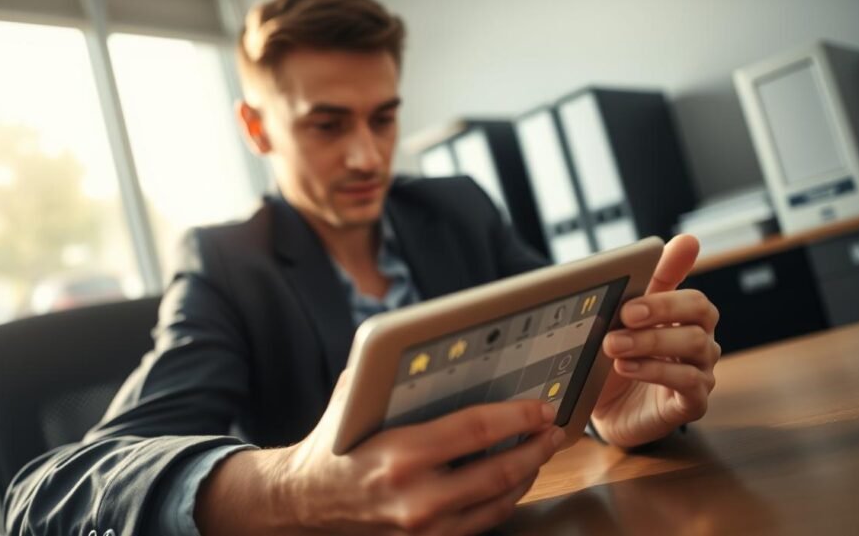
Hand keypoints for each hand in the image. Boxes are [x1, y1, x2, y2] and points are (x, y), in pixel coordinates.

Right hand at [196, 373, 565, 534]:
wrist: (304, 504)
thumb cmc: (332, 446)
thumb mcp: (350, 400)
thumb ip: (385, 374)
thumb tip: (425, 341)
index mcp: (399, 454)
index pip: (476, 430)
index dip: (516, 416)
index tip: (540, 405)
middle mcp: (416, 497)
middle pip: (499, 470)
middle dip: (535, 446)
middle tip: (555, 427)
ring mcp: (426, 528)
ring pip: (499, 501)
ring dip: (529, 472)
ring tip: (543, 448)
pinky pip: (483, 522)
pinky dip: (506, 498)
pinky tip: (516, 478)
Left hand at [590, 234, 720, 447]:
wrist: (607, 409)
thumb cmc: (622, 356)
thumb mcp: (628, 316)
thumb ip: (653, 280)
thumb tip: (687, 240)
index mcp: (687, 318)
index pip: (693, 297)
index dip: (667, 295)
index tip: (633, 300)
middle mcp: (700, 342)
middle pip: (701, 315)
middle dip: (661, 311)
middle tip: (624, 316)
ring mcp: (701, 372)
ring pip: (695, 347)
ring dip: (651, 343)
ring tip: (614, 346)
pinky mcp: (693, 402)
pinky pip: (688, 383)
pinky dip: (655, 372)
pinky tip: (627, 368)